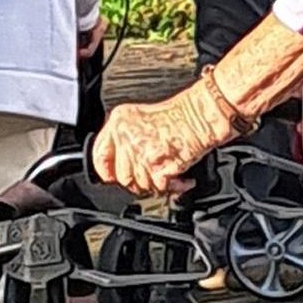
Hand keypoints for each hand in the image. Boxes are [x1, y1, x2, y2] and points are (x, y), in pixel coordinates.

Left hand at [91, 87, 233, 200]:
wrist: (203, 115)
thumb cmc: (182, 114)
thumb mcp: (141, 117)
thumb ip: (126, 138)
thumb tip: (122, 163)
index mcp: (119, 121)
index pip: (99, 155)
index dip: (106, 171)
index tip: (114, 177)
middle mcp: (126, 136)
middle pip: (122, 176)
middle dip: (139, 182)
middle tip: (153, 178)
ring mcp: (141, 152)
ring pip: (140, 185)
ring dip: (157, 185)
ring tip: (169, 177)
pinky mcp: (158, 166)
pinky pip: (160, 188)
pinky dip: (174, 187)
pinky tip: (181, 180)